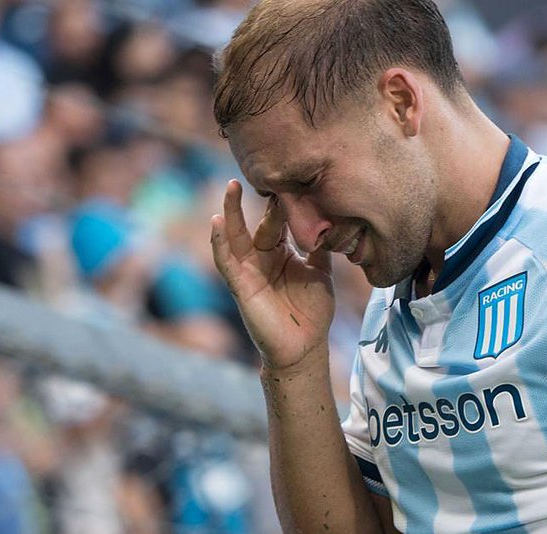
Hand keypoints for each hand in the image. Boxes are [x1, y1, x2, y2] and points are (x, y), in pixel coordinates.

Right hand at [211, 180, 334, 369]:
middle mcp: (262, 257)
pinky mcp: (239, 285)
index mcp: (281, 252)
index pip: (279, 221)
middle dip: (261, 201)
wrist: (305, 346)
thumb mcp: (320, 271)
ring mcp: (249, 270)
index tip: (291, 178)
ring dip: (230, 212)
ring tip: (230, 188)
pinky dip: (219, 242)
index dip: (283, 202)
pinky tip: (216, 222)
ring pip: (235, 237)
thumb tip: (330, 217)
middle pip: (259, 224)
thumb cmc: (312, 310)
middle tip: (262, 175)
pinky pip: (225, 261)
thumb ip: (319, 246)